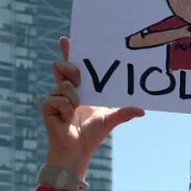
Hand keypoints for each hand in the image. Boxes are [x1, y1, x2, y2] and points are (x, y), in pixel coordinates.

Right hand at [42, 37, 144, 177]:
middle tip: (80, 81)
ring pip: (62, 84)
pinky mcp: (48, 107)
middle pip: (60, 66)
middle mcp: (65, 90)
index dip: (68, 51)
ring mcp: (55, 98)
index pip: (72, 65)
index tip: (67, 39)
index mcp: (79, 89)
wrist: (77, 152)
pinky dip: (67, 109)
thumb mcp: (110, 120)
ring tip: (77, 110)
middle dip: (71, 69)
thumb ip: (124, 113)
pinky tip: (68, 119)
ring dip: (74, 98)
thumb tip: (143, 110)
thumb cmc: (91, 135)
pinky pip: (57, 99)